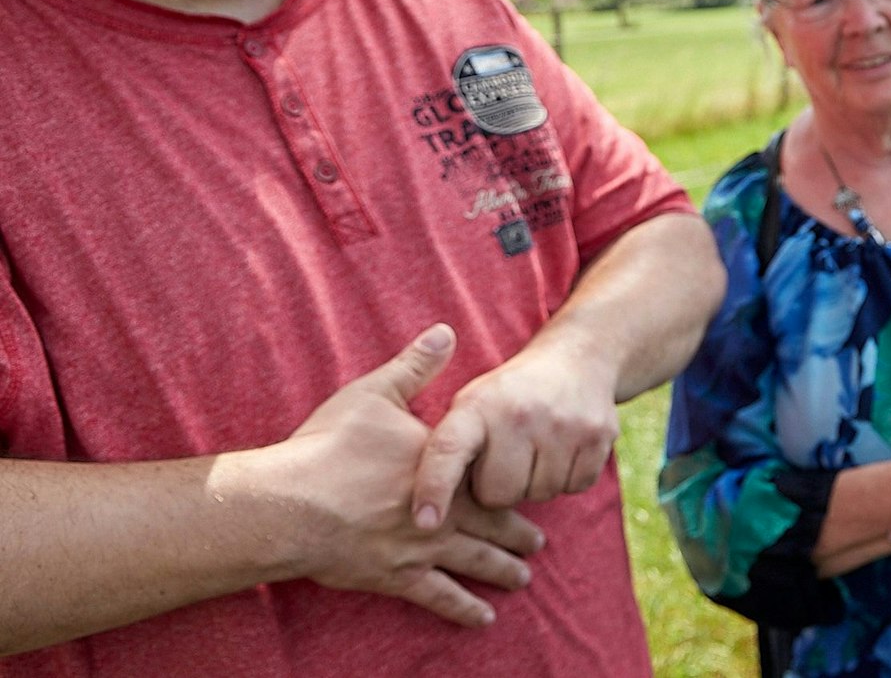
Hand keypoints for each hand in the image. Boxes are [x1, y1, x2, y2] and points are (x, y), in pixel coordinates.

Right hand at [279, 325, 545, 627]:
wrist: (290, 504)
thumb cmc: (329, 446)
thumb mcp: (374, 393)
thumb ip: (415, 366)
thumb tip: (445, 331)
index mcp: (441, 465)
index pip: (489, 475)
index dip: (512, 484)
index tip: (533, 487)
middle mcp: (442, 509)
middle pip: (492, 523)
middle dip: (517, 533)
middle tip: (540, 544)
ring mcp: (422, 546)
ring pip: (475, 561)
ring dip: (501, 570)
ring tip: (523, 578)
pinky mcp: (397, 577)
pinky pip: (441, 597)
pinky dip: (464, 609)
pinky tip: (484, 618)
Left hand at [411, 332, 620, 518]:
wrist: (577, 359)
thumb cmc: (510, 397)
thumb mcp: (472, 405)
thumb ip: (451, 449)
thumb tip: (431, 514)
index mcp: (478, 405)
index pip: (448, 451)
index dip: (434, 488)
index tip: (424, 523)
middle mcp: (521, 413)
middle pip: (498, 494)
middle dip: (497, 487)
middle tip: (505, 457)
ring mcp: (564, 425)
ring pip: (539, 495)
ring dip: (534, 482)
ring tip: (536, 448)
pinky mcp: (599, 436)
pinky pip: (573, 488)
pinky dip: (566, 477)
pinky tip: (562, 449)